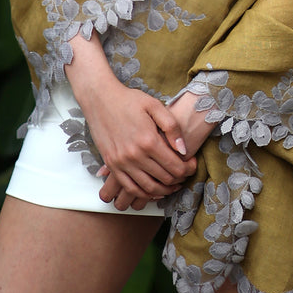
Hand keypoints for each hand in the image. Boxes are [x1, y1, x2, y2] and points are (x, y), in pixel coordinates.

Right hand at [96, 90, 216, 209]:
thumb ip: (172, 127)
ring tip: (173, 184)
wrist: (100, 98)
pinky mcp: (112, 165)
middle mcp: (135, 156)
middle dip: (179, 179)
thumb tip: (183, 150)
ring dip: (164, 190)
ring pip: (149, 188)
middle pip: (164, 179)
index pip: (176, 166)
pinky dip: (144, 193)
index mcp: (149, 140)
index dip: (188, 169)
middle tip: (185, 173)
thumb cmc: (128, 100)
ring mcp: (121, 163)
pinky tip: (153, 189)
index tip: (192, 164)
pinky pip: (130, 188)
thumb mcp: (155, 105)